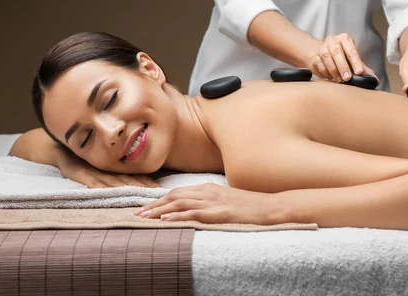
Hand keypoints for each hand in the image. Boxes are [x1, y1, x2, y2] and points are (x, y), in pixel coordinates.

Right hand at [58, 154, 159, 188]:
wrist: (56, 147)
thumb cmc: (80, 155)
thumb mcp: (97, 161)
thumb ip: (112, 172)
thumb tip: (131, 182)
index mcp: (110, 166)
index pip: (132, 175)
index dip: (144, 182)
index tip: (157, 188)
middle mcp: (104, 168)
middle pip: (125, 179)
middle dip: (140, 187)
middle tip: (155, 193)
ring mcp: (91, 170)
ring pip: (111, 181)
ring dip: (125, 189)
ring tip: (139, 195)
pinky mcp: (77, 172)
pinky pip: (90, 181)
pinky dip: (99, 187)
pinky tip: (108, 192)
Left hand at [135, 183, 277, 224]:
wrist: (271, 206)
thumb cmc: (251, 205)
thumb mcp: (227, 200)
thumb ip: (211, 202)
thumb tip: (197, 210)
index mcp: (208, 187)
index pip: (178, 192)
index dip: (160, 200)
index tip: (146, 207)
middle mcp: (207, 191)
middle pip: (174, 195)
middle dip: (154, 204)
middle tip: (137, 213)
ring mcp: (213, 201)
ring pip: (179, 203)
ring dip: (159, 210)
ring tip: (144, 217)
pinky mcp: (220, 212)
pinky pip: (194, 213)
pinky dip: (177, 215)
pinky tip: (166, 219)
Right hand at [306, 33, 376, 82]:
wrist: (324, 55)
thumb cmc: (343, 58)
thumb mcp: (354, 61)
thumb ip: (364, 69)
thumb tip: (375, 80)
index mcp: (345, 39)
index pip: (351, 49)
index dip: (356, 61)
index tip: (359, 72)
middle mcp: (332, 40)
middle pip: (337, 52)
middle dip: (343, 66)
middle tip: (347, 78)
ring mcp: (321, 47)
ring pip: (326, 58)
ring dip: (333, 71)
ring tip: (338, 80)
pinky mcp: (313, 55)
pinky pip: (318, 64)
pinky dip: (324, 72)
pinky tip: (329, 77)